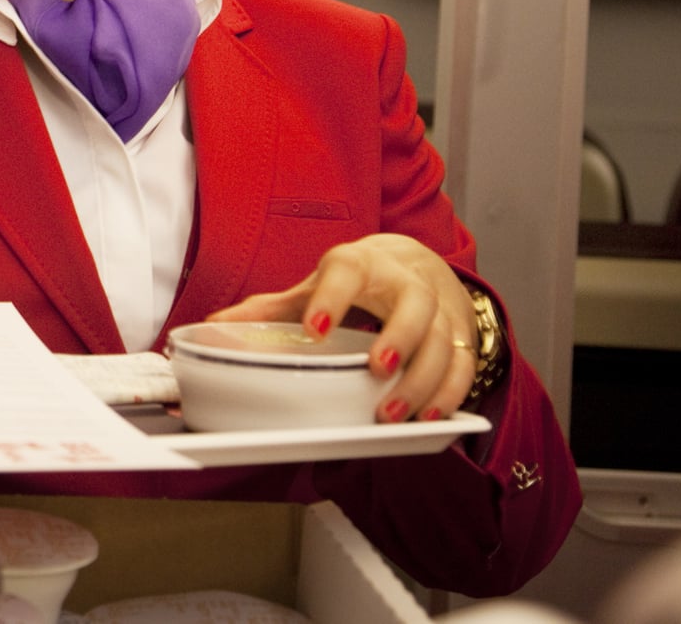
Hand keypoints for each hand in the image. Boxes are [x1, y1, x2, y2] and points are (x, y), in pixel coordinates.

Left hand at [206, 233, 477, 422]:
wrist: (414, 261)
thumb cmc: (358, 279)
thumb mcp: (314, 285)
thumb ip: (271, 308)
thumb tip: (213, 327)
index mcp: (361, 264)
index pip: (347, 270)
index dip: (331, 298)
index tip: (314, 330)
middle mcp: (406, 281)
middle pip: (415, 305)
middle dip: (400, 338)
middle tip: (377, 371)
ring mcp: (441, 306)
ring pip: (445, 340)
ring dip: (422, 380)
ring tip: (393, 414)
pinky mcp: (464, 332)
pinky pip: (466, 365)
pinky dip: (451, 394)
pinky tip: (430, 418)